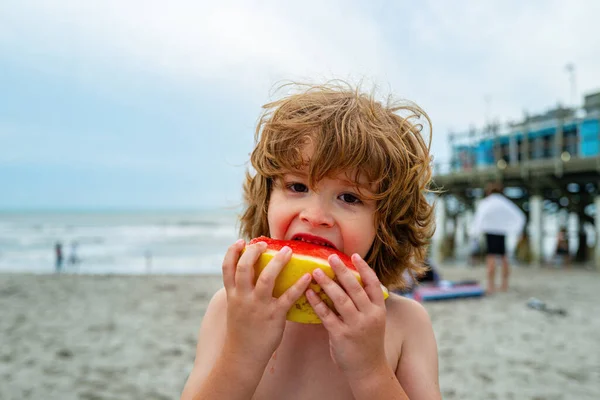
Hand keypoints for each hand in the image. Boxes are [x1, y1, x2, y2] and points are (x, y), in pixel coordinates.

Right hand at [221, 239, 311, 367]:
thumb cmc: (242, 331)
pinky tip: (307, 276)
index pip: (227, 268)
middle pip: (244, 267)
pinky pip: (288, 298)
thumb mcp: (235, 308)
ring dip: (278, 262)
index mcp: (232, 294)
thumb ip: (240, 291)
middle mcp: (243, 298)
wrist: (242, 356)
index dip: (233, 251)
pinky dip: (298, 285)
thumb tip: (249, 274)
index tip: (241, 241)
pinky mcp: (274, 316)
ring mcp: (258, 306)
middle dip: (254, 252)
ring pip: (266, 278)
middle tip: (264, 244)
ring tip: (288, 251)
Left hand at [306, 253, 387, 379]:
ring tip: (316, 271)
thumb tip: (349, 281)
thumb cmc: (368, 342)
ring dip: (327, 283)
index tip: (354, 255)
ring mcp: (355, 326)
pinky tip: (309, 292)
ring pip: (340, 299)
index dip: (364, 268)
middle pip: (355, 288)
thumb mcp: (374, 320)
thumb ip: (365, 304)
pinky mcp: (341, 335)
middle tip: (331, 257)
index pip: (373, 284)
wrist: (368, 370)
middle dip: (342, 271)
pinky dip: (317, 303)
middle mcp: (369, 316)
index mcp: (378, 310)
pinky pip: (327, 315)